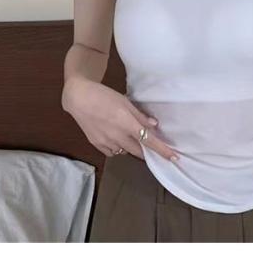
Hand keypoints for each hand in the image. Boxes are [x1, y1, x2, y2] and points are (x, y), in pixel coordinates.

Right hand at [62, 77, 178, 160]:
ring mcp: (106, 142)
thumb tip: (154, 126)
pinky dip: (119, 148)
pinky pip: (113, 152)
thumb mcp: (125, 102)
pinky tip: (117, 138)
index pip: (148, 140)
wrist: (78, 98)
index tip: (174, 158)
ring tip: (130, 137)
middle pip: (138, 151)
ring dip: (132, 148)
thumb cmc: (103, 95)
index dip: (162, 150)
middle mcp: (117, 136)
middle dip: (148, 152)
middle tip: (154, 149)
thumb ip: (139, 116)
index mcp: (126, 123)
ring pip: (125, 152)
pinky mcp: (96, 144)